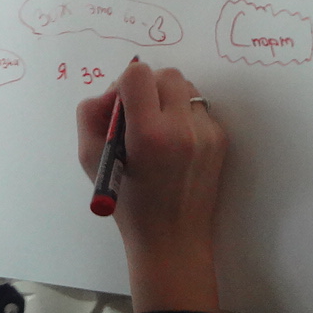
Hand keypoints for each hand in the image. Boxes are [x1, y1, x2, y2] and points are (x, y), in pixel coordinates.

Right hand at [76, 62, 225, 312]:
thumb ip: (91, 115)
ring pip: (186, 87)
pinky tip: (175, 143)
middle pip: (166, 74)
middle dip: (148, 87)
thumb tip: (109, 92)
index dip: (123, 84)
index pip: (138, 74)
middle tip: (138, 114)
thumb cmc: (127, 202)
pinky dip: (184, 116)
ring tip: (158, 128)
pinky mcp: (221, 140)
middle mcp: (183, 129)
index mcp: (149, 134)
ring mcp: (207, 134)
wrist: (172, 238)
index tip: (120, 106)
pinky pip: (199, 108)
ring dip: (168, 98)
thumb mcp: (90, 160)